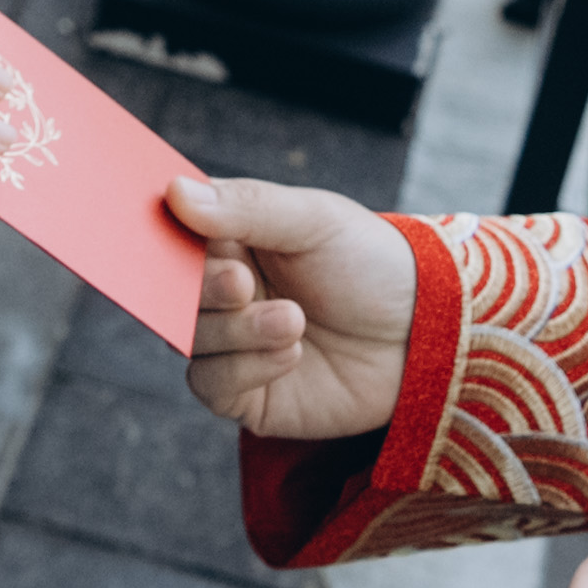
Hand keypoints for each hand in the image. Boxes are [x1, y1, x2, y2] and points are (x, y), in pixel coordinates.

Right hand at [175, 175, 419, 441]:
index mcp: (230, 239)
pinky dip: (246, 368)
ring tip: (293, 320)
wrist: (427, 334)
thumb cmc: (371, 265)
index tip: (165, 231)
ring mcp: (231, 344)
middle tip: (239, 283)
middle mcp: (222, 292)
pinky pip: (213, 385)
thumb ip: (246, 208)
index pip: (171, 232)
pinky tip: (293, 352)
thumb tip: (175, 193)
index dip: (160, 233)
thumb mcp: (314, 220)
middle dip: (202, 289)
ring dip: (236, 331)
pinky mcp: (247, 394)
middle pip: (170, 293)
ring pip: (189, 341)